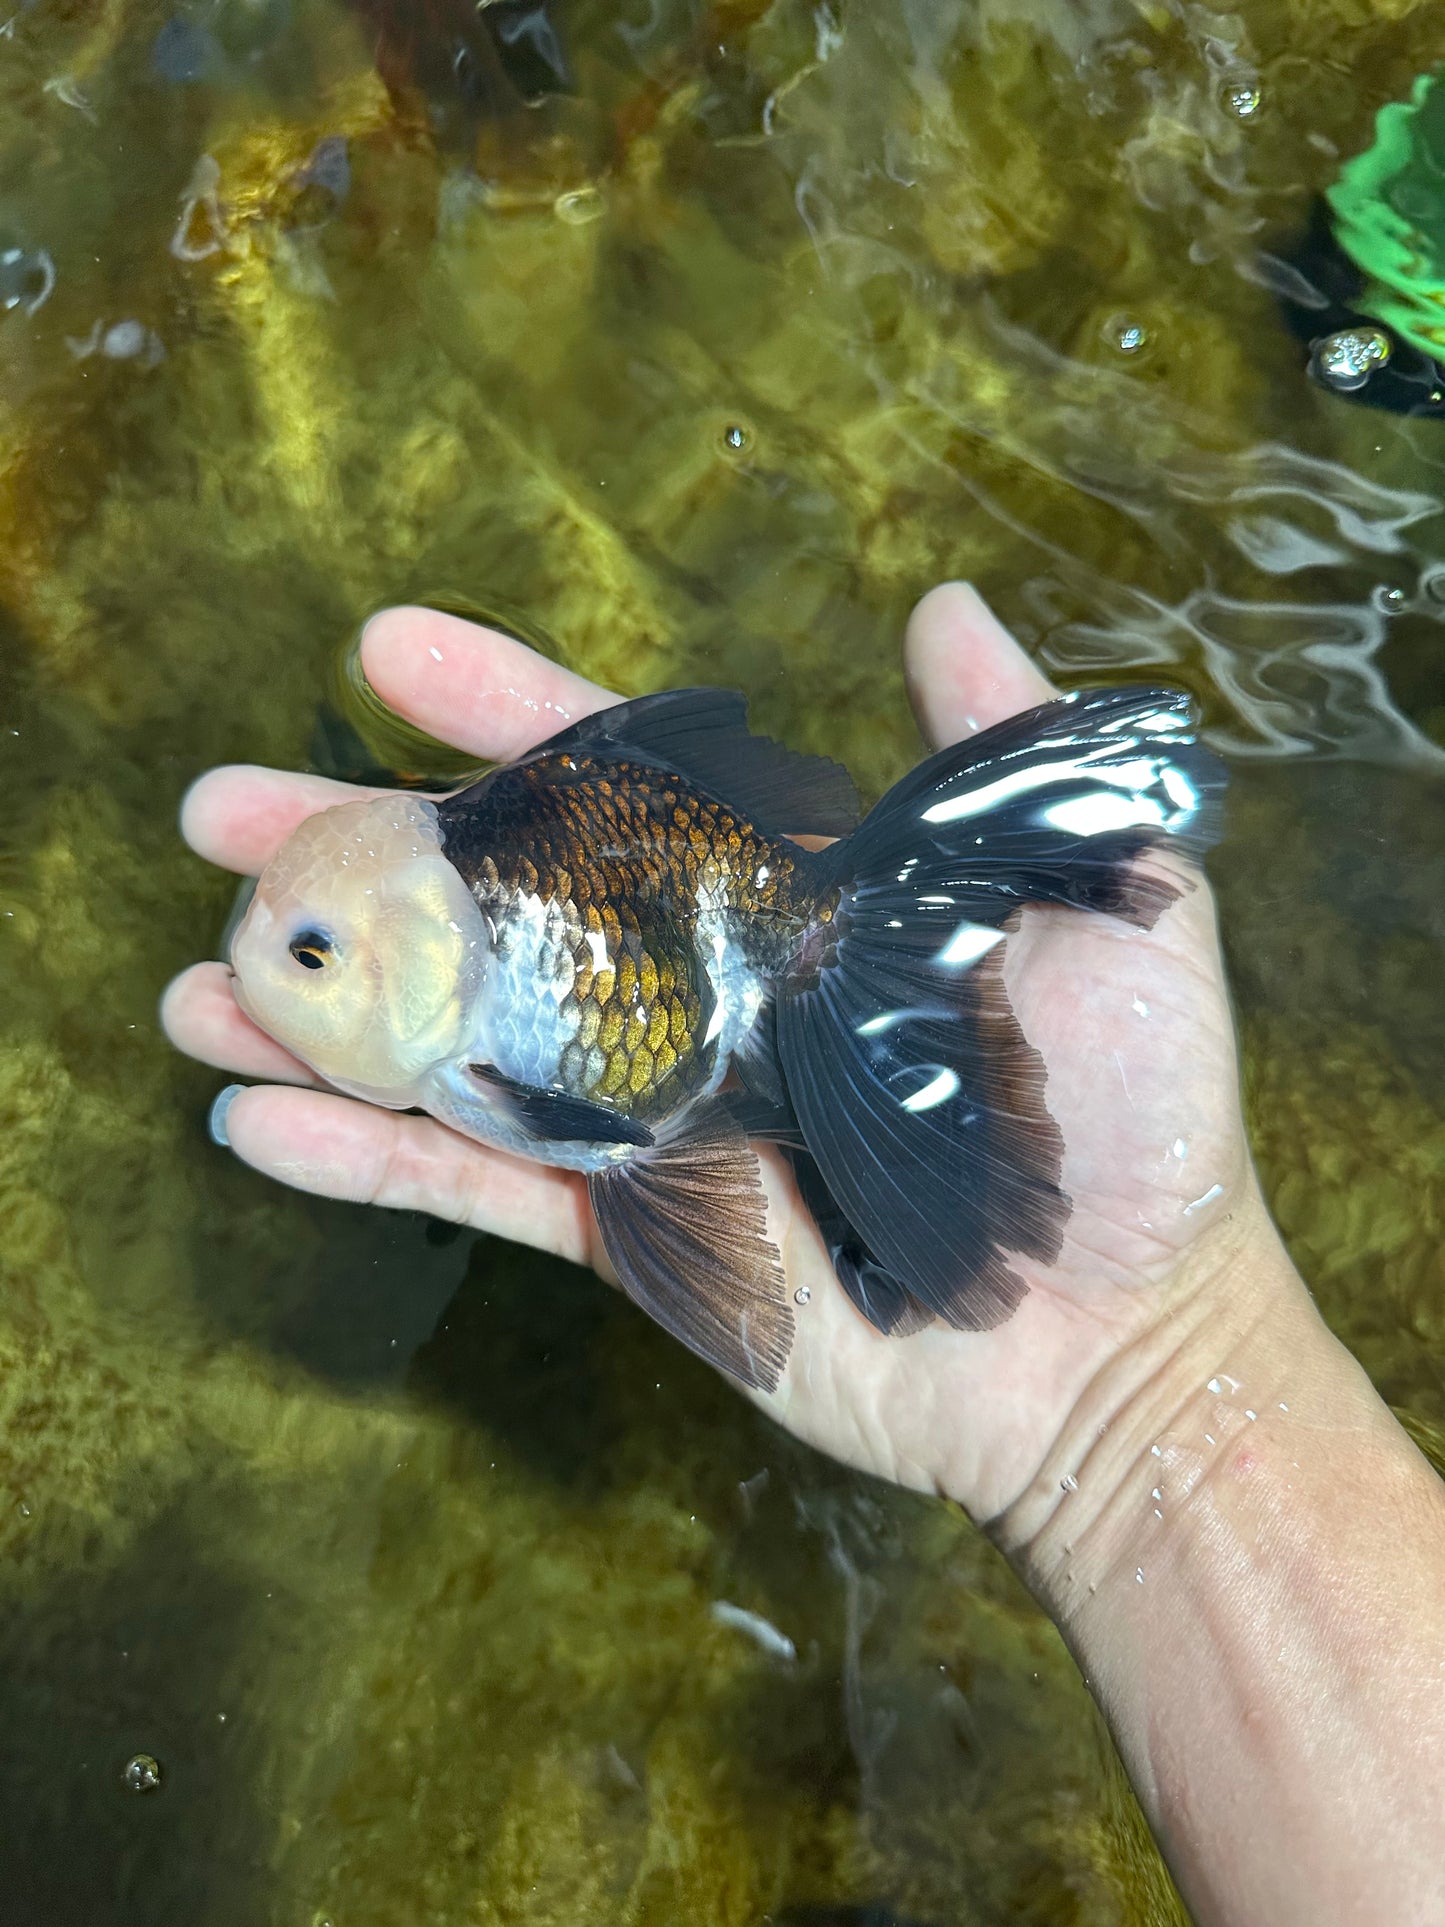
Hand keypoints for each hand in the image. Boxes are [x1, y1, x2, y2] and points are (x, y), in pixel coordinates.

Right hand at [162, 582, 1269, 1524]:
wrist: (1128, 1345)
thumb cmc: (1138, 1124)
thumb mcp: (1110, 904)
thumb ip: (1010, 760)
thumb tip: (947, 603)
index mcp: (791, 902)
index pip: (624, 780)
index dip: (504, 711)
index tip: (384, 653)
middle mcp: (704, 994)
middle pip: (496, 902)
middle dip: (354, 852)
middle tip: (215, 812)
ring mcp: (658, 1117)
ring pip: (457, 1043)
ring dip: (322, 1007)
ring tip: (197, 972)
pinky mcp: (639, 1237)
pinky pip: (480, 1187)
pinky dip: (367, 1159)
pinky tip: (252, 1117)